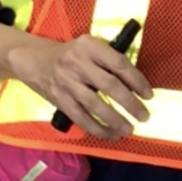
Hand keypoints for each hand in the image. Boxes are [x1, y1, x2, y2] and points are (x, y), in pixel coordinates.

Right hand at [9, 32, 152, 139]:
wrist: (33, 59)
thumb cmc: (69, 54)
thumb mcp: (88, 47)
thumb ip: (108, 60)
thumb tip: (135, 84)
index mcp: (89, 46)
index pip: (118, 63)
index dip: (137, 80)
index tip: (149, 95)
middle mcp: (77, 63)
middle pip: (109, 85)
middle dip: (130, 103)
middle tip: (144, 116)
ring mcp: (67, 82)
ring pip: (95, 104)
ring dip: (115, 119)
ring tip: (129, 129)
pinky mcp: (59, 99)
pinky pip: (81, 117)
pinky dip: (97, 128)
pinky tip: (111, 134)